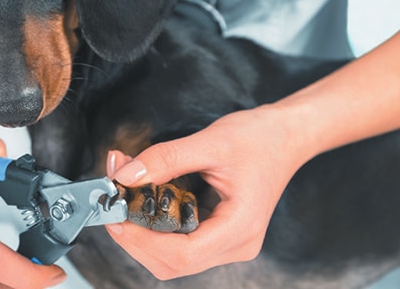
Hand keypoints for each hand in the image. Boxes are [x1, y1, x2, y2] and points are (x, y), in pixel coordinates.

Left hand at [105, 106, 308, 279]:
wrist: (285, 136)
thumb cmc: (259, 138)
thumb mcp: (210, 142)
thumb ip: (165, 160)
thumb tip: (125, 176)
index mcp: (240, 228)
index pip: (182, 254)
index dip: (141, 240)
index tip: (115, 215)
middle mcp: (236, 245)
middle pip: (173, 263)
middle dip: (136, 238)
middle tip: (114, 204)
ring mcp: (228, 243)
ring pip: (173, 258)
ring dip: (143, 232)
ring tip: (126, 197)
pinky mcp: (219, 234)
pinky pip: (180, 243)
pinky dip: (156, 227)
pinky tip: (145, 201)